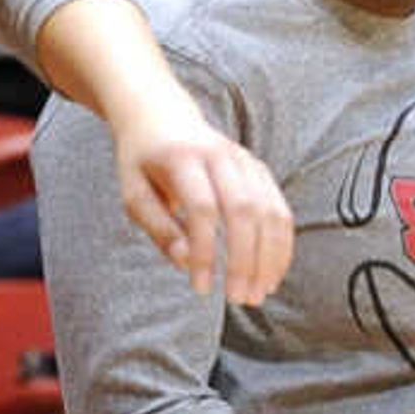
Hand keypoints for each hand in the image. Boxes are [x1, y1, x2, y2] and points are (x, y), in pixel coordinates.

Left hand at [108, 96, 292, 302]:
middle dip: (245, 260)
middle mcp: (220, 155)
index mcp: (182, 158)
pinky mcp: (259, 170)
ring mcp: (245, 161)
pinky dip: (281, 245)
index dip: (205, 251)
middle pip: (243, 210)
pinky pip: (279, 209)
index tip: (201, 288)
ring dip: (269, 257)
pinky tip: (272, 275)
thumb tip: (187, 263)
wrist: (161, 113)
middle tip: (240, 299)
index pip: (202, 208)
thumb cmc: (143, 161)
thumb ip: (159, 229)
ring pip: (269, 210)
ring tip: (259, 294)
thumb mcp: (134, 193)